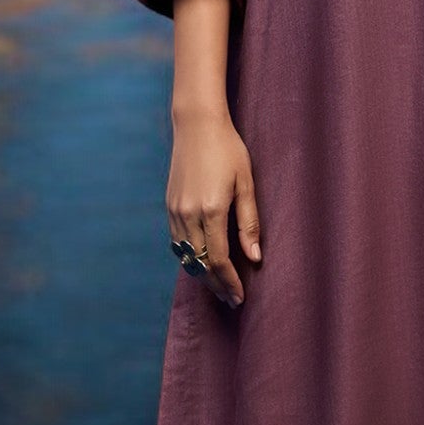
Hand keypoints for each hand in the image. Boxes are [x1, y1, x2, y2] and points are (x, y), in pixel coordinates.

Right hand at [167, 110, 261, 308]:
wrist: (196, 125)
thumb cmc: (228, 149)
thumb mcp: (246, 183)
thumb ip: (249, 222)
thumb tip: (255, 256)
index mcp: (211, 210)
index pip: (219, 259)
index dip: (230, 282)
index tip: (240, 297)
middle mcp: (188, 214)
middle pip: (200, 263)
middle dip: (216, 284)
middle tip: (230, 299)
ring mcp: (175, 210)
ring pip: (186, 256)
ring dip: (201, 274)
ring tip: (218, 286)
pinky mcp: (169, 205)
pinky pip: (177, 242)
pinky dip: (189, 257)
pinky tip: (202, 261)